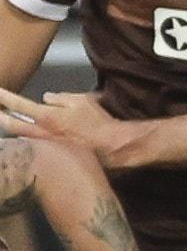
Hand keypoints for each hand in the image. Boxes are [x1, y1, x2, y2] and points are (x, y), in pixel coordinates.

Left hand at [0, 89, 137, 163]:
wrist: (112, 148)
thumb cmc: (98, 123)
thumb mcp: (82, 101)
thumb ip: (60, 97)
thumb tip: (46, 97)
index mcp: (46, 116)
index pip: (17, 104)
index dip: (3, 96)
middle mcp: (41, 132)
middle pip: (10, 125)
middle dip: (0, 116)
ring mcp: (45, 145)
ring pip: (20, 136)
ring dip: (11, 128)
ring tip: (5, 121)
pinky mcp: (53, 154)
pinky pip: (34, 144)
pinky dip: (27, 139)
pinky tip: (27, 137)